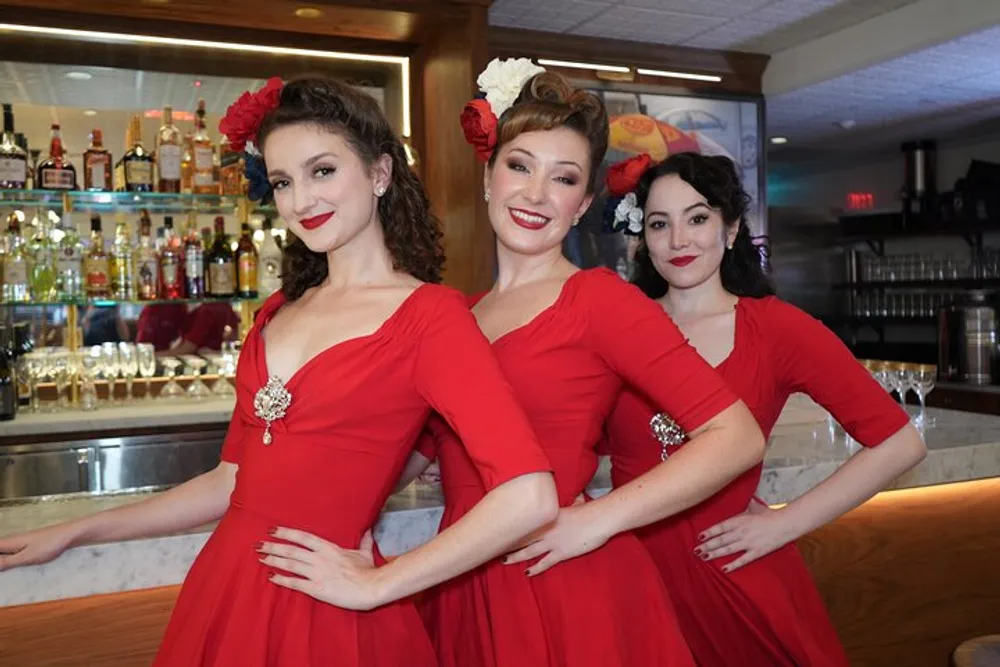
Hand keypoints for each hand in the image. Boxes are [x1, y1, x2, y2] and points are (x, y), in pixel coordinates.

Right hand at [0, 524, 79, 570]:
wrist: (70, 535)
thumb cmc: (50, 544)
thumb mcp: (26, 557)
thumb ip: (6, 562)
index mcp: (8, 542)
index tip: (0, 569)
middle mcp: (12, 541)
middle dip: (0, 562)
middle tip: (4, 574)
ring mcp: (22, 543)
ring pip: (4, 552)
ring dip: (3, 561)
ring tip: (6, 572)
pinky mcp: (30, 545)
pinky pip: (13, 553)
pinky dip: (9, 560)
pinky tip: (11, 567)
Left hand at [259, 528, 383, 610]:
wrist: (370, 587)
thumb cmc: (368, 570)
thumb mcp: (364, 552)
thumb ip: (364, 540)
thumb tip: (368, 530)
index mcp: (329, 548)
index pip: (303, 537)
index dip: (286, 533)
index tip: (273, 530)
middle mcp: (319, 558)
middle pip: (292, 550)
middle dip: (274, 547)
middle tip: (258, 544)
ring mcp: (317, 573)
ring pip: (290, 565)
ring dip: (274, 560)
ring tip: (261, 558)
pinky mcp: (316, 589)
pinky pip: (295, 583)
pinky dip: (282, 579)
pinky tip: (271, 577)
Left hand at [503, 501, 610, 576]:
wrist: (599, 519)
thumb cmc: (588, 509)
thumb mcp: (572, 504)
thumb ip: (565, 504)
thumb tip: (568, 497)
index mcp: (547, 515)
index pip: (525, 520)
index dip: (512, 524)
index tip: (499, 526)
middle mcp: (546, 528)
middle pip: (522, 536)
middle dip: (508, 541)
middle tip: (493, 545)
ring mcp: (552, 541)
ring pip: (529, 550)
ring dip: (516, 556)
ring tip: (503, 560)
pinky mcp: (561, 553)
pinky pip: (545, 562)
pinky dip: (536, 568)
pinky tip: (527, 573)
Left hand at [695, 500, 795, 571]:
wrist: (785, 523)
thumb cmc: (770, 514)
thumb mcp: (755, 507)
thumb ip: (746, 506)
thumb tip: (744, 499)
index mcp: (739, 520)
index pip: (720, 527)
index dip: (709, 532)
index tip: (700, 537)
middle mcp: (740, 532)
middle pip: (720, 540)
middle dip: (707, 545)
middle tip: (696, 550)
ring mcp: (748, 543)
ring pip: (727, 549)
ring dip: (715, 554)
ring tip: (704, 557)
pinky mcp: (756, 552)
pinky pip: (742, 560)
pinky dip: (732, 565)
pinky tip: (723, 569)